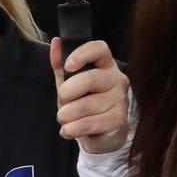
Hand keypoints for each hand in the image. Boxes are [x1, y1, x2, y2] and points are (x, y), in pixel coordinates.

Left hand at [49, 37, 128, 154]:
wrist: (101, 135)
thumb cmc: (85, 105)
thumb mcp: (69, 83)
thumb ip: (61, 64)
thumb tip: (56, 42)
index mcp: (106, 65)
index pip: (100, 49)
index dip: (82, 54)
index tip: (68, 66)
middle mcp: (117, 80)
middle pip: (89, 79)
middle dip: (67, 93)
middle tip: (63, 101)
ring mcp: (120, 101)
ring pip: (85, 105)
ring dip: (66, 115)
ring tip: (65, 119)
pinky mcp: (118, 121)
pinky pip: (88, 123)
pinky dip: (72, 129)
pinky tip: (69, 130)